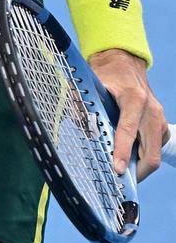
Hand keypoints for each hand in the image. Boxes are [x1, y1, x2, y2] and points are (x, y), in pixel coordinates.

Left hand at [89, 48, 167, 181]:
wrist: (123, 61)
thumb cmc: (106, 74)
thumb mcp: (91, 85)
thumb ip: (83, 105)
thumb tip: (80, 128)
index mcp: (134, 97)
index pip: (129, 130)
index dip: (123, 152)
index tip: (116, 169)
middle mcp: (151, 109)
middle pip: (151, 151)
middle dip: (137, 171)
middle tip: (119, 181)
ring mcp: (159, 117)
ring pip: (155, 153)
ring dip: (140, 167)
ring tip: (121, 172)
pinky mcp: (161, 123)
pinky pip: (155, 147)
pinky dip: (144, 157)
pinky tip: (129, 159)